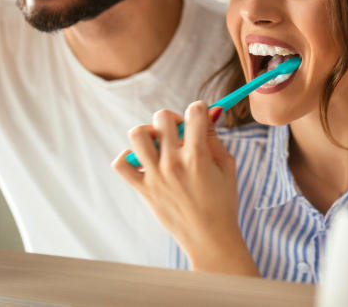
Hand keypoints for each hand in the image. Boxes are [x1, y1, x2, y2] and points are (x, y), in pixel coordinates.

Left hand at [113, 102, 258, 275]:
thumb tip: (209, 111)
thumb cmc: (222, 203)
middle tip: (179, 133)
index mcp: (197, 156)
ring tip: (159, 144)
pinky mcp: (143, 189)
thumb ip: (214, 138)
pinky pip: (121, 164)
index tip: (200, 115)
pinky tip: (143, 160)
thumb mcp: (227, 166)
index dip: (200, 108)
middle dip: (173, 118)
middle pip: (162, 117)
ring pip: (137, 134)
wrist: (209, 238)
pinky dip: (127, 157)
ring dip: (148, 132)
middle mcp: (173, 163)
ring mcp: (155, 176)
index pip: (194, 112)